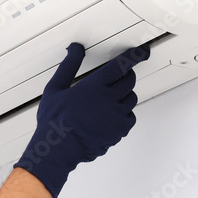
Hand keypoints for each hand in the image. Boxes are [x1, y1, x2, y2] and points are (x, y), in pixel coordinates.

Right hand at [13, 42, 149, 197]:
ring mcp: (116, 116)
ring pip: (131, 99)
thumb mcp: (55, 88)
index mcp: (94, 86)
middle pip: (130, 81)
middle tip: (120, 76)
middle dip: (127, 76)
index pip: (121, 65)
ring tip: (111, 98)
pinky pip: (130, 117)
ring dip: (125, 95)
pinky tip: (110, 116)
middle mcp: (109, 99)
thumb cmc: (54, 120)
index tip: (143, 52)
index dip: (135, 56)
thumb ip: (69, 65)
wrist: (58, 149)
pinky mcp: (119, 130)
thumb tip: (76, 48)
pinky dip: (124, 114)